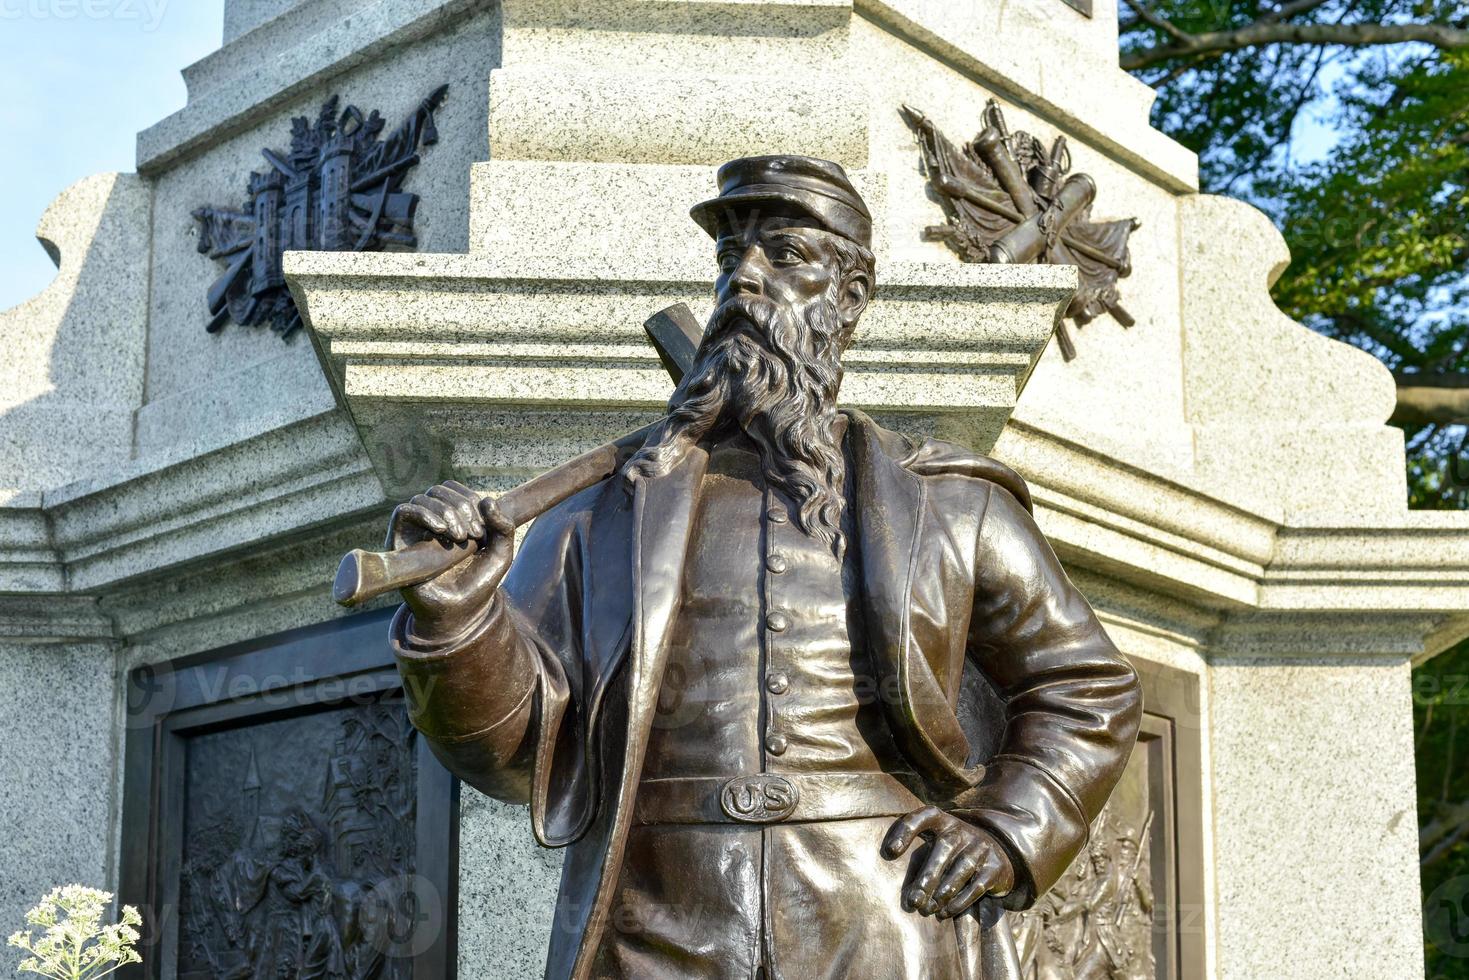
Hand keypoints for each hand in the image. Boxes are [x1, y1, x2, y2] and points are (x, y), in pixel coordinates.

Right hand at [387, 480, 514, 637]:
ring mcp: (414, 531)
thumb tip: (487, 500)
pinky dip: (423, 513)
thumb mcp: (500, 553)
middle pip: (439, 491)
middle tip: (473, 534)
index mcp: (453, 518)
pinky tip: (441, 529)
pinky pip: (402, 512)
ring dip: (446, 512)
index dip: (470, 500)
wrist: (459, 612)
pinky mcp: (398, 542)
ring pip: (422, 499)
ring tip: (460, 537)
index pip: (455, 491)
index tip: (482, 528)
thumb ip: (503, 526)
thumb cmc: (477, 583)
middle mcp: (431, 521)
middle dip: (460, 507)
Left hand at [883, 807, 1015, 919]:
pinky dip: (959, 902)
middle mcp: (962, 830)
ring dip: (942, 894)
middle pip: (943, 848)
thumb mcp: (935, 848)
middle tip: (913, 902)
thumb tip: (902, 895)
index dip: (905, 831)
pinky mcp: (995, 866)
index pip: (922, 817)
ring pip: (960, 869)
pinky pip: (976, 886)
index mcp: (942, 821)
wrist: (998, 853)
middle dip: (926, 878)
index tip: (890, 852)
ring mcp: (981, 846)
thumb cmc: (953, 854)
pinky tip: (945, 913)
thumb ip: (918, 863)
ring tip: (927, 910)